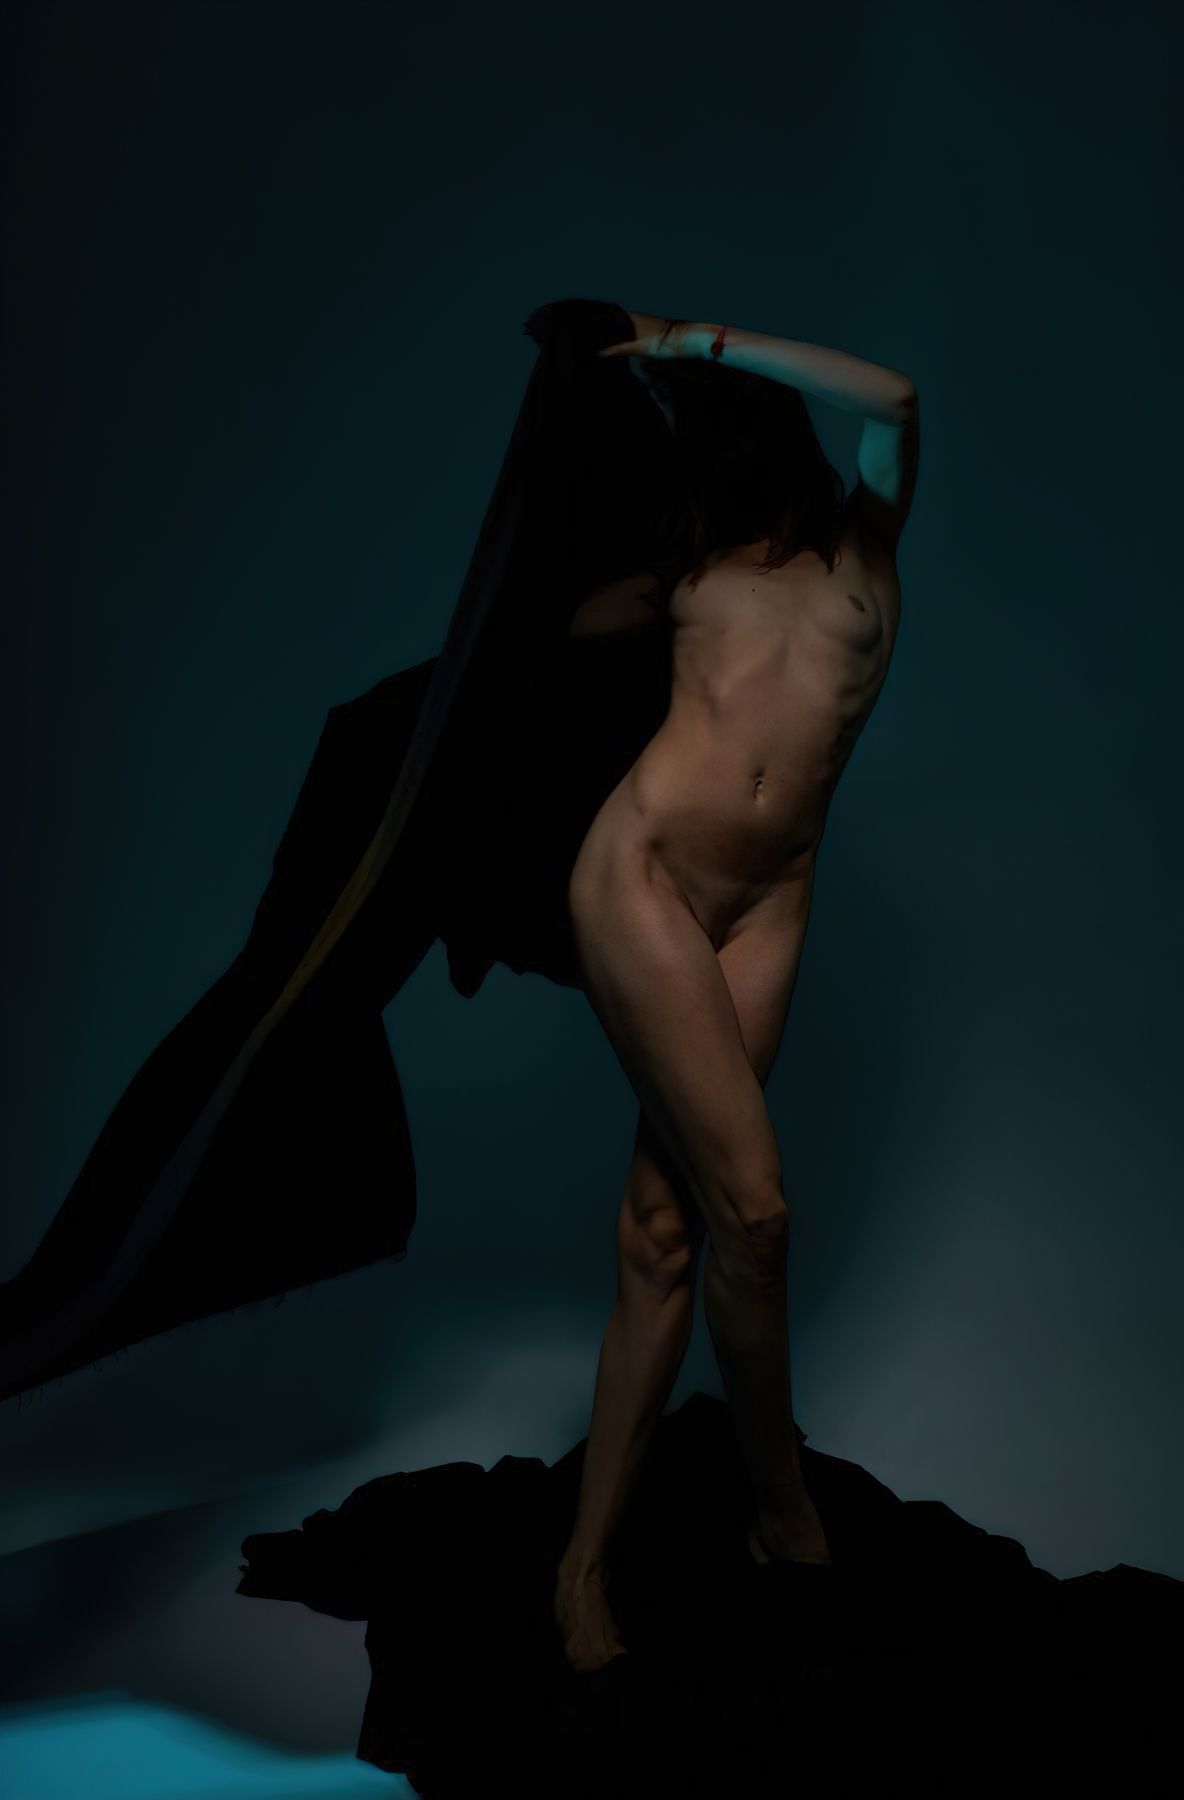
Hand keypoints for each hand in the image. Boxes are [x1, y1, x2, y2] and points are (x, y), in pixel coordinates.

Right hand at [597, 314, 714, 359]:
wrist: (687, 343)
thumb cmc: (664, 343)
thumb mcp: (637, 348)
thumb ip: (617, 350)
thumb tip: (599, 352)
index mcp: (632, 318)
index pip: (611, 313)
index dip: (600, 318)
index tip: (587, 324)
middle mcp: (638, 319)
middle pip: (617, 322)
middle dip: (606, 330)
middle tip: (592, 339)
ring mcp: (645, 326)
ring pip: (625, 329)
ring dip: (616, 336)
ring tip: (604, 346)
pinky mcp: (651, 334)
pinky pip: (633, 335)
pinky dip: (626, 341)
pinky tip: (624, 350)